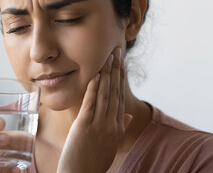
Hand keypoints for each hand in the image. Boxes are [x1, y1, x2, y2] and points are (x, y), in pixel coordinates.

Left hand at [57, 48, 132, 172]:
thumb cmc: (94, 160)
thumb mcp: (111, 144)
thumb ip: (120, 128)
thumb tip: (128, 116)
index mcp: (117, 127)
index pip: (120, 97)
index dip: (121, 78)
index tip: (122, 63)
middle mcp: (111, 124)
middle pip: (115, 92)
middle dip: (116, 70)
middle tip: (117, 52)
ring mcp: (99, 125)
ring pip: (105, 95)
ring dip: (107, 75)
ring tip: (109, 57)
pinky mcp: (84, 127)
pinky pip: (91, 104)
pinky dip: (93, 89)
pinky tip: (96, 75)